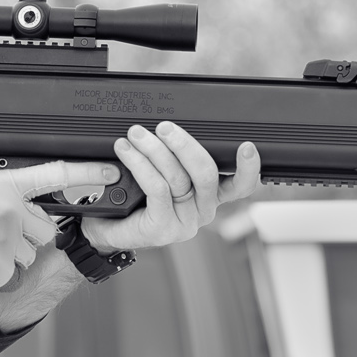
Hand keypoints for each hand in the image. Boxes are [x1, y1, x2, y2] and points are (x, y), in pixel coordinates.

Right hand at [0, 161, 119, 288]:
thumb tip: (12, 192)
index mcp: (5, 185)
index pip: (56, 175)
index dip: (89, 174)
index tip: (111, 173)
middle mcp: (12, 212)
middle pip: (45, 226)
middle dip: (28, 230)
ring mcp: (8, 243)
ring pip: (30, 252)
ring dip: (12, 251)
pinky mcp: (0, 270)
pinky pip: (11, 273)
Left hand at [81, 122, 260, 251]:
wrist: (107, 228)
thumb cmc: (135, 197)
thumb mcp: (162, 172)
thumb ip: (178, 157)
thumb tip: (174, 127)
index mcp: (210, 195)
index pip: (240, 185)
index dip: (248, 168)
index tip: (246, 146)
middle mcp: (203, 210)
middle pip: (206, 172)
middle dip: (184, 144)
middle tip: (163, 128)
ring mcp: (185, 222)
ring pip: (178, 177)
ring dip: (154, 150)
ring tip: (136, 135)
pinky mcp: (164, 228)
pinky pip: (157, 188)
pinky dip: (141, 165)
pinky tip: (127, 152)